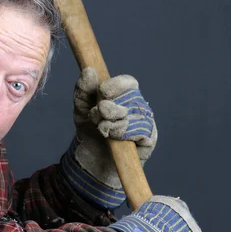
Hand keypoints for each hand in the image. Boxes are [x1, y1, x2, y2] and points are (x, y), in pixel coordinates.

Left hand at [61, 68, 156, 208]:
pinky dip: (123, 133)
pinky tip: (112, 138)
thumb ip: (83, 90)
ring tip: (101, 129)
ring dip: (113, 122)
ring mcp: (145, 123)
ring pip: (134, 115)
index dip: (116, 85)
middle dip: (108, 107)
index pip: (128, 82)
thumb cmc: (90, 131)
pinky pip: (141, 131)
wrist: (91, 161)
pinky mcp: (149, 140)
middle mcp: (137, 107)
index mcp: (124, 95)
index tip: (101, 91)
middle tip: (96, 115)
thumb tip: (89, 70)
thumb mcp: (81, 109)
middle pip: (130, 98)